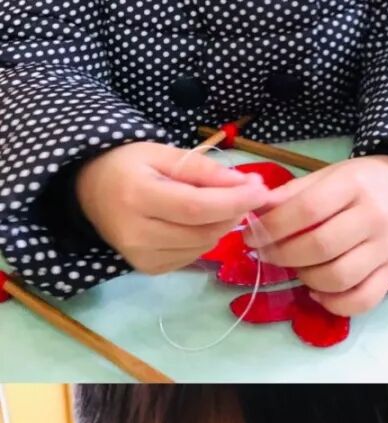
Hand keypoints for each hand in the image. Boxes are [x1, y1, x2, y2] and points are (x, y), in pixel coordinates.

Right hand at [75, 142, 270, 273]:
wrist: (91, 191)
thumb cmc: (128, 166)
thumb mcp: (163, 153)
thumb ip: (204, 169)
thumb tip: (247, 184)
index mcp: (136, 196)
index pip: (197, 207)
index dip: (234, 201)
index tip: (261, 190)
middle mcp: (136, 233)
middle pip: (203, 230)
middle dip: (233, 211)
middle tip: (246, 191)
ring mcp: (140, 256)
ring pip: (203, 246)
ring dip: (221, 225)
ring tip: (218, 203)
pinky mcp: (148, 268)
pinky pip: (192, 256)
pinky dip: (204, 238)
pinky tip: (196, 222)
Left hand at [247, 155, 387, 316]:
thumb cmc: (363, 182)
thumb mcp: (328, 175)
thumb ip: (292, 194)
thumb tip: (253, 212)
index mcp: (354, 185)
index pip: (307, 210)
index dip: (272, 227)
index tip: (252, 236)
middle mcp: (375, 217)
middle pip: (320, 247)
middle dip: (283, 256)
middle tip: (268, 254)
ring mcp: (387, 248)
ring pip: (339, 278)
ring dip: (306, 278)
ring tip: (297, 268)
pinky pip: (363, 300)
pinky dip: (334, 303)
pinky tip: (319, 291)